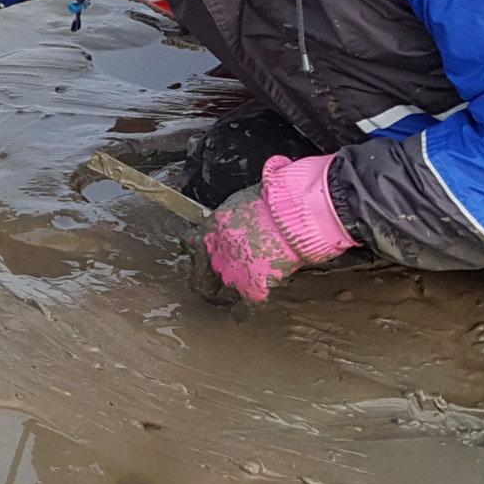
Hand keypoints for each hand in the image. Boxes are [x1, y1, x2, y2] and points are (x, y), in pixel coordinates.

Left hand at [199, 153, 358, 301]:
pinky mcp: (252, 290)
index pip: (190, 243)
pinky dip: (241, 314)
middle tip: (207, 283)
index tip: (201, 252)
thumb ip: (249, 196)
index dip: (197, 249)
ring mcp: (231, 274)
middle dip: (201, 278)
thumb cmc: (278, 197)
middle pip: (196, 274)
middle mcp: (214, 253)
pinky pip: (241, 310)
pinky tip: (241, 316)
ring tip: (223, 301)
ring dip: (219, 296)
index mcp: (211, 228)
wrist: (293, 215)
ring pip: (213, 293)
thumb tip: (275, 168)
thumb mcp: (255, 189)